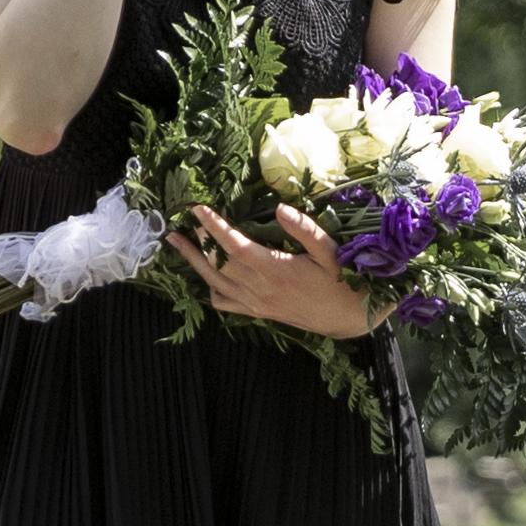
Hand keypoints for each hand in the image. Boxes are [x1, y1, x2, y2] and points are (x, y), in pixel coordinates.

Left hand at [172, 202, 379, 337]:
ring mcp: (256, 303)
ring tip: (177, 244)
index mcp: (276, 270)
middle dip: (196, 241)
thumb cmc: (342, 281)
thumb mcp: (330, 251)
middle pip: (217, 263)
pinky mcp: (258, 312)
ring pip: (214, 282)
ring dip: (193, 262)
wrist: (348, 318)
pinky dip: (210, 287)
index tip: (197, 209)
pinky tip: (206, 273)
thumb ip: (305, 230)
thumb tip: (280, 207)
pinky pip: (225, 303)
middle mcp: (260, 289)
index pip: (235, 246)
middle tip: (181, 222)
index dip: (213, 227)